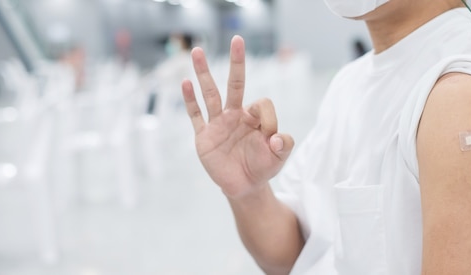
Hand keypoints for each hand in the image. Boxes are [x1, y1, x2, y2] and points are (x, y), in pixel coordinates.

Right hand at [181, 36, 294, 198]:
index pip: (261, 104)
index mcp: (254, 118)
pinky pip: (196, 115)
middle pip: (235, 83)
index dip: (268, 118)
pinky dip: (190, 100)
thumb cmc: (263, 167)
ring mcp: (218, 123)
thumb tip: (277, 137)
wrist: (244, 186)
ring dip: (204, 73)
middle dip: (237, 63)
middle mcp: (235, 115)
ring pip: (211, 94)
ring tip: (198, 51)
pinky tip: (186, 83)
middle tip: (238, 40)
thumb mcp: (280, 157)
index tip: (271, 138)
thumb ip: (285, 145)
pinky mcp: (204, 136)